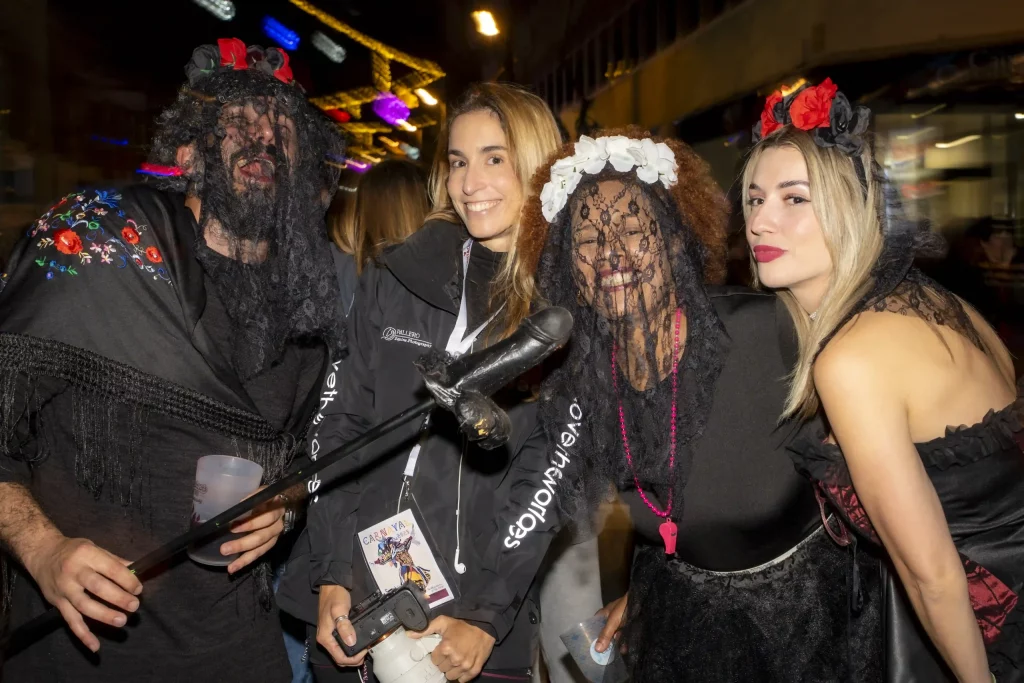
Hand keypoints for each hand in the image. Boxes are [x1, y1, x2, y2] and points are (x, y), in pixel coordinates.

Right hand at [24, 532, 142, 652]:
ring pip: (84, 606)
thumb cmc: (73, 550)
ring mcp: (65, 589)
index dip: (126, 579)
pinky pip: (71, 621)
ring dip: (104, 615)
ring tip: (121, 621)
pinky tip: (95, 646)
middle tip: (134, 606)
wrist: (42, 553)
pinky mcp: (57, 603)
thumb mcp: (94, 547)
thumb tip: (137, 570)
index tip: (138, 589)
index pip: (111, 568)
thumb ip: (114, 560)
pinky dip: (82, 635)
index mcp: (87, 555)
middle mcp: (74, 572)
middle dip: (118, 598)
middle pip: (97, 587)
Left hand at [222, 486, 285, 573]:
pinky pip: (259, 554)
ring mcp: (275, 536)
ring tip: (230, 565)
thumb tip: (237, 505)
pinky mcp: (271, 544)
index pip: (266, 517)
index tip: (233, 526)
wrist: (286, 503)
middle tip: (224, 549)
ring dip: (244, 557)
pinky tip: (233, 568)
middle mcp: (278, 524)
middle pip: (262, 536)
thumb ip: (252, 497)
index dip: (251, 523)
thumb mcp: (263, 491)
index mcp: (276, 509)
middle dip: (243, 544)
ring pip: (261, 548)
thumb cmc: (268, 497)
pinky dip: (246, 561)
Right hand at [316, 584, 366, 666]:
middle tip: (366, 652)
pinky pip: (341, 644)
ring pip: (341, 652)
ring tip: (365, 648)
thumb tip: (352, 642)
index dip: (353, 658)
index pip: (339, 657)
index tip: (365, 651)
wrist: (331, 585)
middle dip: (353, 659)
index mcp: (325, 637)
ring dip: (352, 654)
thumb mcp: (340, 610)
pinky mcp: (334, 630)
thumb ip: (345, 626)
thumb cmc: (335, 596)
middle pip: (339, 658)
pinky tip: (359, 642)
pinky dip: (350, 647)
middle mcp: (326, 639)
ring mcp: (329, 635)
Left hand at [409, 615, 494, 681]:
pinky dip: (461, 675)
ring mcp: (465, 666)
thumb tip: (409, 634)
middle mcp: (455, 659)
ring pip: (451, 676)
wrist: (485, 627)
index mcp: (446, 648)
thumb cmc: (463, 625)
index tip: (442, 649)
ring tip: (455, 660)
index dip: (437, 655)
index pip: (434, 660)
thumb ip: (426, 629)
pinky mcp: (474, 670)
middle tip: (449, 654)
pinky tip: (461, 667)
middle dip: (444, 662)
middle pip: (442, 669)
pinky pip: (462, 680)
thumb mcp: (443, 622)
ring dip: (452, 670)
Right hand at [594, 593, 627, 653]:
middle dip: (606, 643)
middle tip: (604, 655)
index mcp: (604, 614)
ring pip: (615, 635)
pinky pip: (624, 636)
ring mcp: (620, 623)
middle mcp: (611, 619)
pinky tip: (625, 650)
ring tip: (617, 654)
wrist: (643, 603)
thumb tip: (596, 649)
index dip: (593, 635)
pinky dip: (624, 642)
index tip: (592, 647)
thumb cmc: (624, 608)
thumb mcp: (613, 621)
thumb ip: (605, 635)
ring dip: (616, 644)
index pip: (595, 625)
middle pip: (605, 632)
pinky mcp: (628, 627)